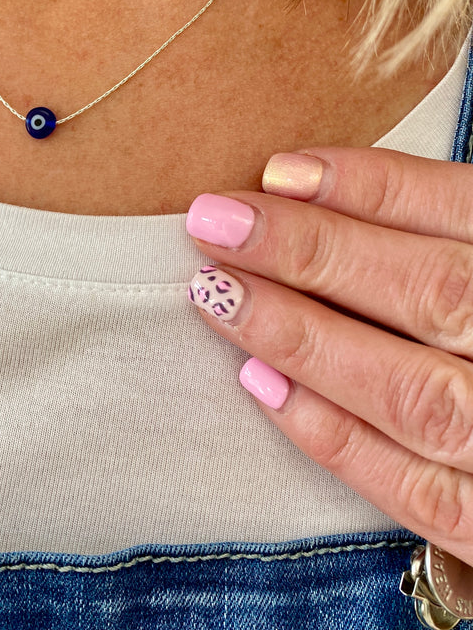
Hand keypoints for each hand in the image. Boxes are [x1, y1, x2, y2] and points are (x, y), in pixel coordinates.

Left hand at [185, 147, 472, 565]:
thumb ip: (437, 242)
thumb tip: (307, 190)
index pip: (466, 214)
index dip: (370, 189)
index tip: (276, 172)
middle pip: (431, 294)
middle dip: (312, 251)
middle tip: (214, 222)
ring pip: (410, 392)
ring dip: (301, 337)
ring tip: (217, 293)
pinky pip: (415, 489)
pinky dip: (332, 435)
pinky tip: (257, 383)